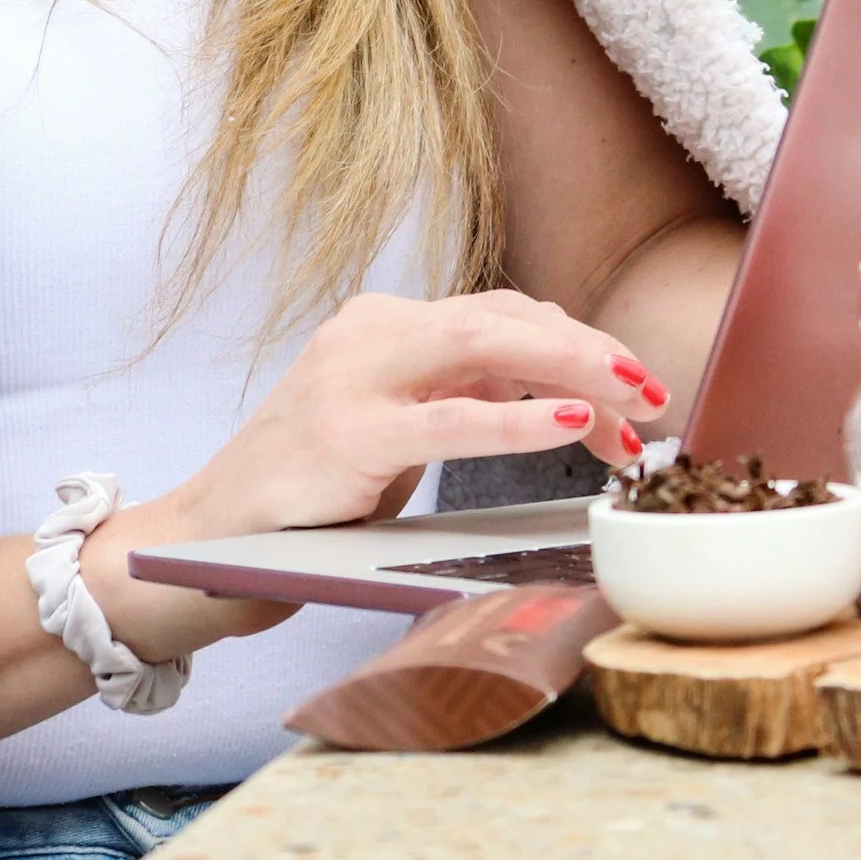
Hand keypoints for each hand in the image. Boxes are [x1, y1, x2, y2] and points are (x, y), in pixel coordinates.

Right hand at [168, 288, 668, 540]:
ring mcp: (352, 380)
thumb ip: (462, 398)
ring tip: (633, 398)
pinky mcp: (346, 436)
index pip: (500, 314)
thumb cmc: (308, 498)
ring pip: (484, 347)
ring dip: (573, 369)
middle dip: (589, 349)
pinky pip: (451, 420)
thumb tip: (568, 395)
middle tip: (654, 389)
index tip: (633, 387)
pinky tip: (574, 421)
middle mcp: (367, 335)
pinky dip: (520, 419)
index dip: (576, 345)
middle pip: (503, 318)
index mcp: (382, 327)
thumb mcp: (396, 430)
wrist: (207, 545)